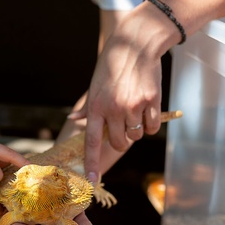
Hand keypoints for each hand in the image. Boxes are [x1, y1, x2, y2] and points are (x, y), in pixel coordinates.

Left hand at [72, 2, 170, 182]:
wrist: (136, 44)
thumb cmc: (112, 66)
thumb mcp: (94, 85)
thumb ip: (86, 108)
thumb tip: (72, 120)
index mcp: (95, 107)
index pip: (91, 142)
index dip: (91, 163)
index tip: (91, 180)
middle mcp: (113, 110)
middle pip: (118, 143)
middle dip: (121, 140)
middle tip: (122, 125)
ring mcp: (133, 106)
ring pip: (136, 136)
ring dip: (137, 129)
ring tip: (134, 108)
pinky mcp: (151, 102)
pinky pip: (152, 127)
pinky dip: (151, 123)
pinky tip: (147, 107)